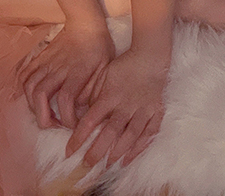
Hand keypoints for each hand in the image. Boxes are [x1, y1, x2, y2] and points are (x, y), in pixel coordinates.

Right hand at [24, 23, 114, 129]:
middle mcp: (58, 69)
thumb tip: (81, 108)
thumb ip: (93, 89)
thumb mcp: (105, 68)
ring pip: (29, 86)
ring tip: (43, 113)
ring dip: (32, 105)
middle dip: (43, 117)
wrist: (85, 22)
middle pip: (40, 96)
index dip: (67, 119)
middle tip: (53, 125)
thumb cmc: (98, 47)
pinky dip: (22, 88)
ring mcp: (46, 62)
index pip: (66, 101)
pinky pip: (24, 73)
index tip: (73, 126)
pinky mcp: (40, 58)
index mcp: (77, 72)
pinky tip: (31, 97)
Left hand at [66, 48, 168, 168]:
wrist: (150, 57)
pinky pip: (147, 134)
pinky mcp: (155, 113)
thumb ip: (93, 94)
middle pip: (109, 133)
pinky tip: (127, 159)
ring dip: (116, 153)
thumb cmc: (124, 66)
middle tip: (86, 165)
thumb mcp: (104, 75)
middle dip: (96, 152)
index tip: (69, 152)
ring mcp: (142, 110)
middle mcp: (125, 105)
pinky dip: (138, 149)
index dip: (78, 138)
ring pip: (129, 137)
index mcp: (110, 96)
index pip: (90, 121)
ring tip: (105, 165)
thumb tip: (80, 112)